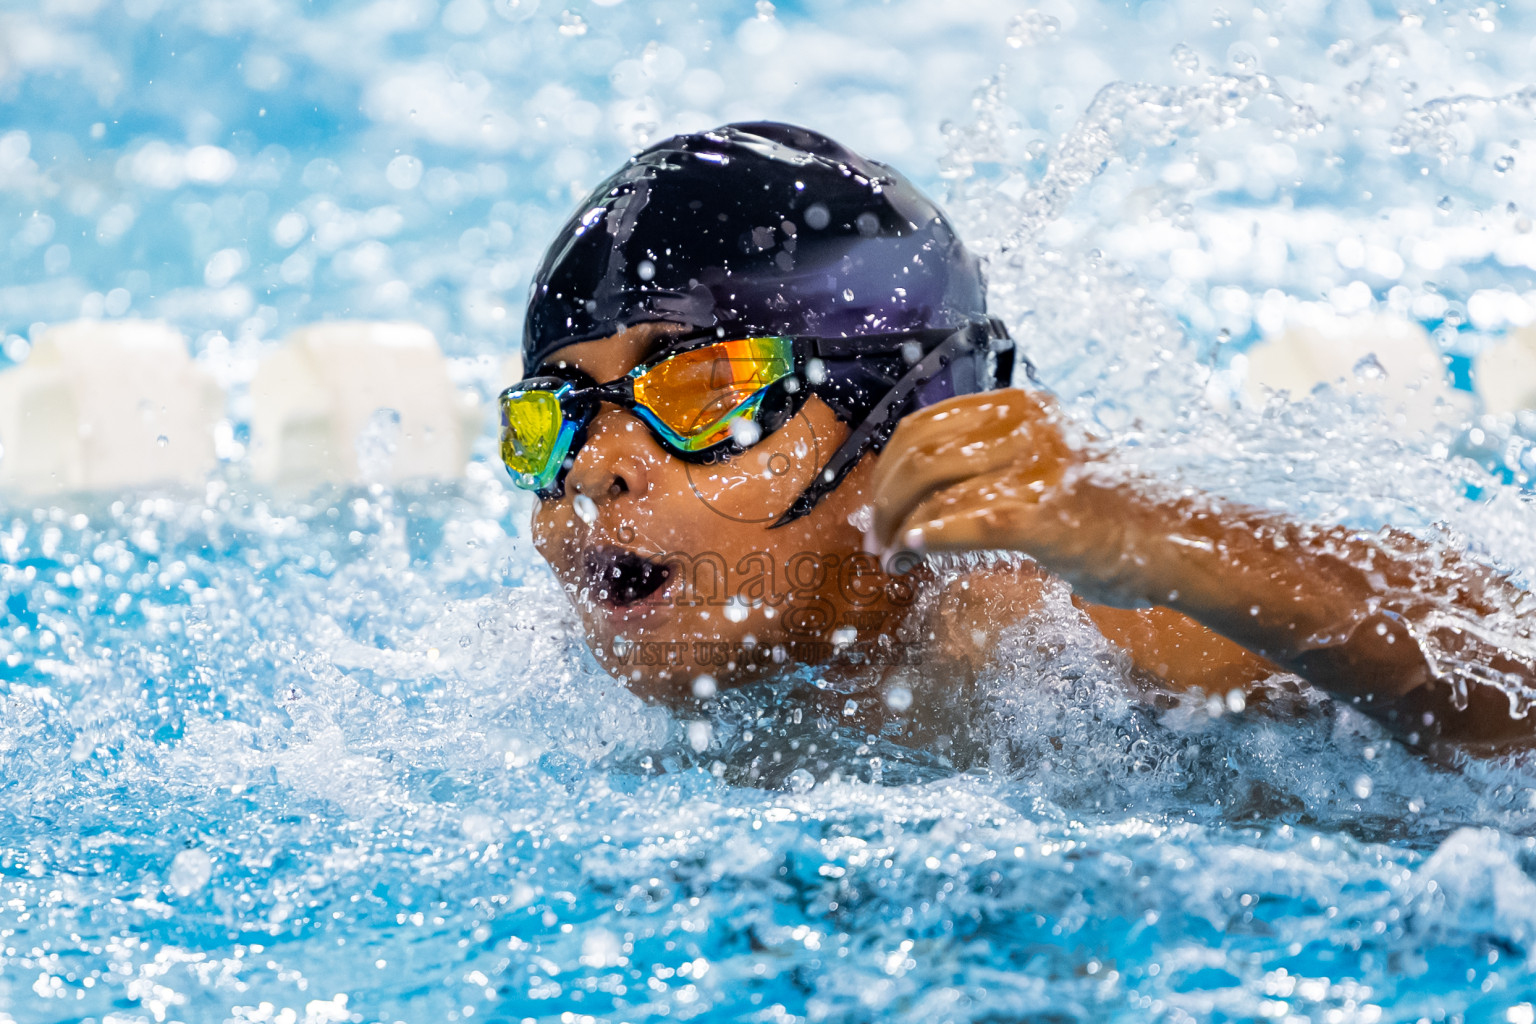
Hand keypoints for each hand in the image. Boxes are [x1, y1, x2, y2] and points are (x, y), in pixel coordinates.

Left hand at [869, 388, 1084, 564]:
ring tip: (891, 559)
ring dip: (899, 530)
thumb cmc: (1103, 510)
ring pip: (937, 492)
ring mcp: (1039, 469)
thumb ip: (986, 462)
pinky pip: (971, 523)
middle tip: (875, 540)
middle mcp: (1027, 427)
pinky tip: (913, 552)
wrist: (1173, 540)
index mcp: (1018, 407)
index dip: (885, 470)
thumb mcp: (1042, 462)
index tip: (875, 507)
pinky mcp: (1049, 517)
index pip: (922, 427)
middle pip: (920, 457)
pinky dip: (932, 537)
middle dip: (884, 503)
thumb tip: (910, 490)